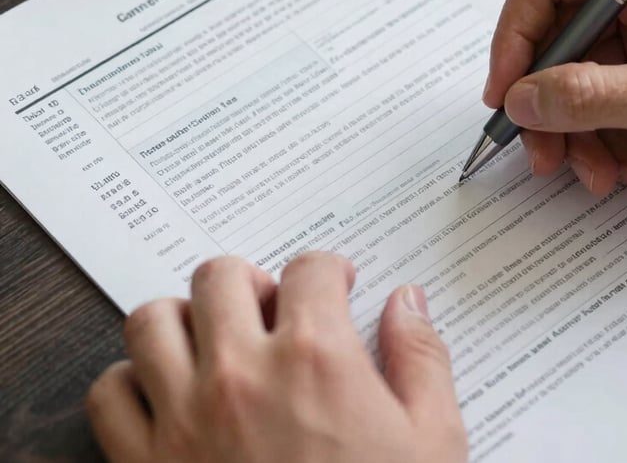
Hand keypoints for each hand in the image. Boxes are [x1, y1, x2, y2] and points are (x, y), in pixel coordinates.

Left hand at [86, 254, 466, 462]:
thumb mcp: (431, 443)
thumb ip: (422, 358)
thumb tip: (408, 300)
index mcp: (316, 358)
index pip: (309, 268)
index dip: (328, 270)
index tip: (333, 285)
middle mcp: (241, 373)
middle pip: (221, 275)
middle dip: (250, 281)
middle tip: (270, 308)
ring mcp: (184, 419)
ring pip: (153, 321)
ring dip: (183, 320)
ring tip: (212, 341)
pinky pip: (109, 395)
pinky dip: (131, 385)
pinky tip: (166, 397)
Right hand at [484, 0, 626, 194]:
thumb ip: (588, 96)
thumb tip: (519, 99)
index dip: (515, 35)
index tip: (505, 93)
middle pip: (559, 37)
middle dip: (549, 103)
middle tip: (543, 154)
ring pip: (578, 76)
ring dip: (580, 133)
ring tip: (601, 176)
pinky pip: (608, 99)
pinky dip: (610, 139)